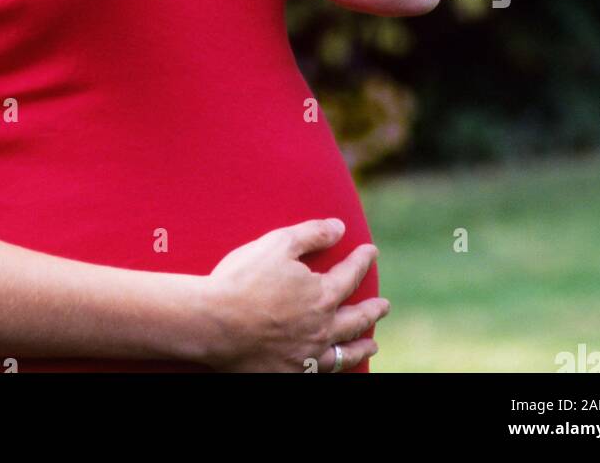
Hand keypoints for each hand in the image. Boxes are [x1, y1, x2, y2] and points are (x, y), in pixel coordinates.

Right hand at [199, 219, 388, 372]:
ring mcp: (307, 354)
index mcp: (321, 295)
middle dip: (373, 310)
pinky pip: (321, 372)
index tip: (372, 252)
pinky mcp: (290, 372)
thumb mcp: (278, 244)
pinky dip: (334, 367)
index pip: (350, 275)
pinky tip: (333, 364)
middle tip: (384, 306)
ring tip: (372, 344)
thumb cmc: (243, 280)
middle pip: (356, 319)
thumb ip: (312, 234)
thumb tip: (339, 227)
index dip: (362, 261)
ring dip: (360, 346)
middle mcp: (321, 328)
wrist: (215, 324)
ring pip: (344, 353)